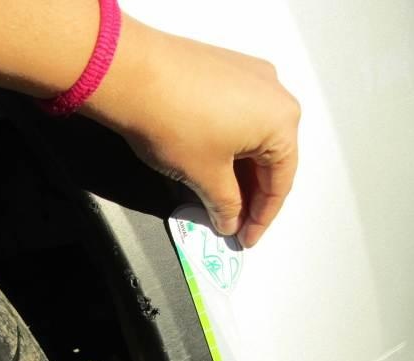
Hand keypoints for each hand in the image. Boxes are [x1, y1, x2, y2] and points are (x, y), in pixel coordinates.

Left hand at [83, 17, 300, 246]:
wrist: (130, 74)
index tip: (246, 238)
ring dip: (238, 171)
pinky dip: (228, 144)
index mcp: (282, 120)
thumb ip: (225, 204)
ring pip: (251, 135)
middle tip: (233, 222)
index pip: (280, 181)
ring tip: (219, 199)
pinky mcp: (223, 69)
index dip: (263, 217)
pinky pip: (236, 115)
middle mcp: (274, 92)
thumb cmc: (175, 122)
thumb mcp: (205, 175)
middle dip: (251, 194)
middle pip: (269, 157)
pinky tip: (211, 165)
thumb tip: (230, 219)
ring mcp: (248, 76)